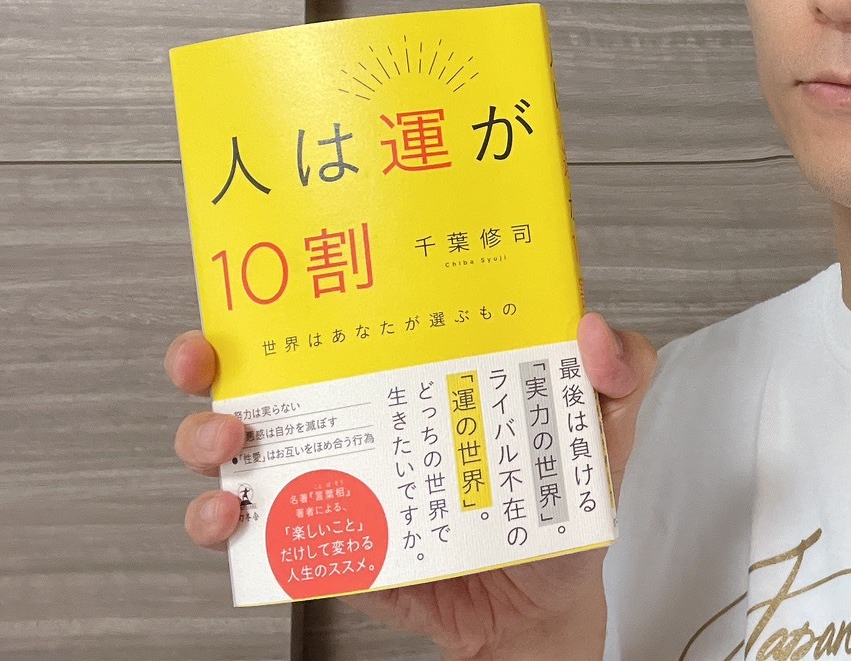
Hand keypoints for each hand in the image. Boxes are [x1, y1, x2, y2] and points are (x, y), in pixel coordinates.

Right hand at [166, 311, 658, 660]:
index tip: (277, 264)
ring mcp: (340, 475)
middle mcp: (367, 410)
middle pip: (268, 368)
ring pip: (240, 443)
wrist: (541, 609)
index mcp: (422, 366)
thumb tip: (593, 331)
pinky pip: (257, 531)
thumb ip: (620, 374)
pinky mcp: (326, 541)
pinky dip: (227, 524)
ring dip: (208, 435)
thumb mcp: (605, 431)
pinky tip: (237, 514)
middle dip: (215, 353)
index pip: (353, 309)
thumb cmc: (562, 507)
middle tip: (208, 354)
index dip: (304, 280)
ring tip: (226, 441)